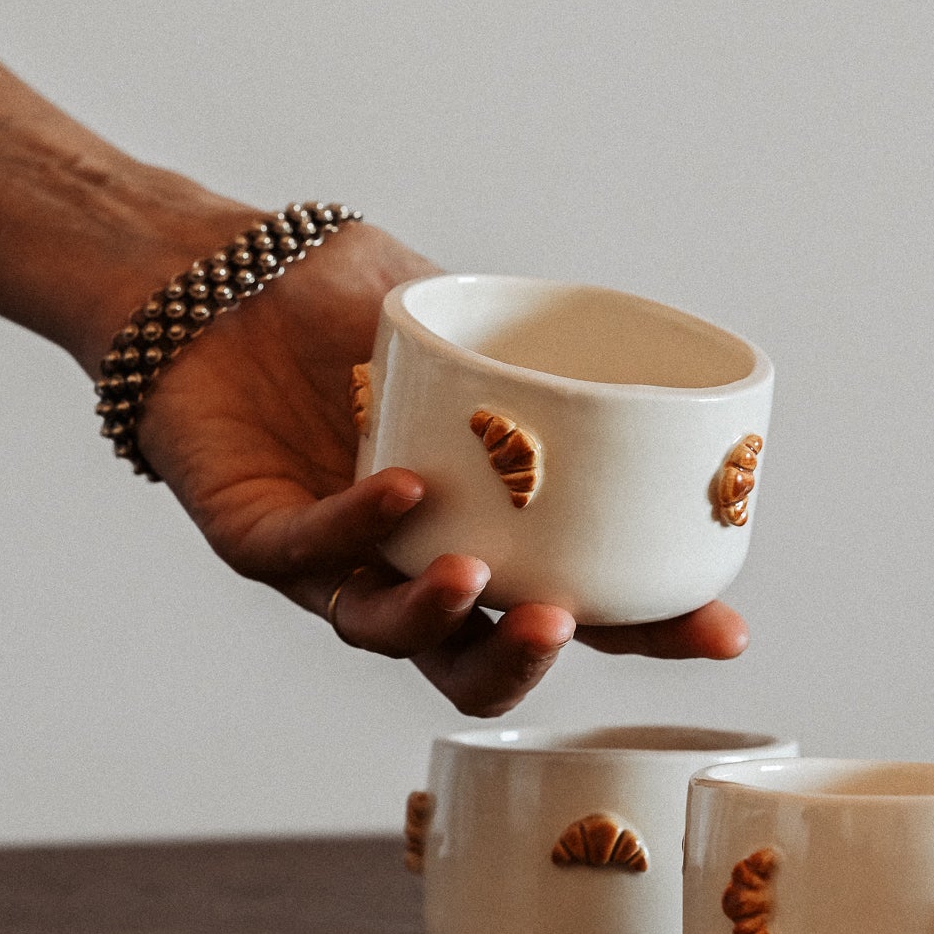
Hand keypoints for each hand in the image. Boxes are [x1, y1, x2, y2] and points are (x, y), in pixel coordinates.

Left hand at [132, 220, 748, 714]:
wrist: (209, 273)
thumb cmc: (333, 302)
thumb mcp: (460, 321)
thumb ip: (534, 350)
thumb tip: (650, 356)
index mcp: (480, 533)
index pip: (577, 602)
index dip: (650, 630)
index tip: (724, 629)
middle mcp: (407, 564)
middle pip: (479, 659)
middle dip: (531, 658)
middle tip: (571, 622)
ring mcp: (330, 560)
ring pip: (389, 634)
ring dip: (440, 619)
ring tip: (477, 577)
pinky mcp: (256, 534)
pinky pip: (309, 552)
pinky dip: (359, 526)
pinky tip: (405, 490)